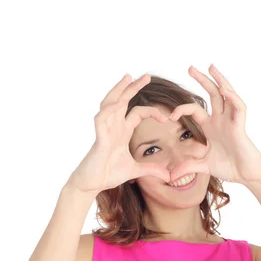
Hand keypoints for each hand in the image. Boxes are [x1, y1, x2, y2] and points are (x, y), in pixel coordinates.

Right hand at [67, 73, 170, 193]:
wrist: (91, 184)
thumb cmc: (108, 174)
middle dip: (133, 88)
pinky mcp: (98, 139)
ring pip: (110, 104)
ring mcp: (105, 131)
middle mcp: (113, 127)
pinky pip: (101, 120)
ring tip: (128, 77)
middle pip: (123, 101)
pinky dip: (109, 110)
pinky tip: (118, 103)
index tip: (167, 119)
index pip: (137, 113)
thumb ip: (151, 170)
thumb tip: (168, 175)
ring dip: (119, 90)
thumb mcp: (135, 171)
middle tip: (146, 76)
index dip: (152, 112)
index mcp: (122, 132)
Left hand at [167, 64, 260, 186]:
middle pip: (212, 94)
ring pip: (226, 95)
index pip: (195, 110)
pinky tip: (224, 90)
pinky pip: (238, 108)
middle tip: (190, 68)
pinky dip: (232, 98)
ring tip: (211, 67)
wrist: (247, 176)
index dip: (182, 109)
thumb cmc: (231, 167)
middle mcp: (221, 120)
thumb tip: (169, 176)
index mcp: (212, 126)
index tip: (170, 116)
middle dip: (202, 80)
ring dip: (219, 80)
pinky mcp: (241, 127)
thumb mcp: (204, 166)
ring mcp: (232, 121)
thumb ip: (188, 166)